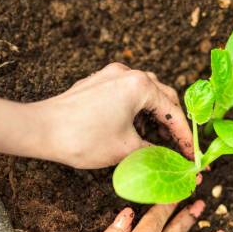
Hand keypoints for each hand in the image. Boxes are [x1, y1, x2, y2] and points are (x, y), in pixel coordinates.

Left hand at [28, 63, 193, 168]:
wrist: (40, 130)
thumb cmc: (83, 138)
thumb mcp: (126, 149)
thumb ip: (154, 151)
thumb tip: (170, 158)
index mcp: (140, 86)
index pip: (173, 112)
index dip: (185, 137)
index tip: (192, 155)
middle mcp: (127, 73)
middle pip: (163, 96)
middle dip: (172, 123)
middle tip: (178, 146)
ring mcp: (110, 75)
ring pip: (145, 93)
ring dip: (155, 116)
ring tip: (157, 140)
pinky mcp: (97, 83)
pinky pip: (126, 94)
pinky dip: (137, 111)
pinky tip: (134, 130)